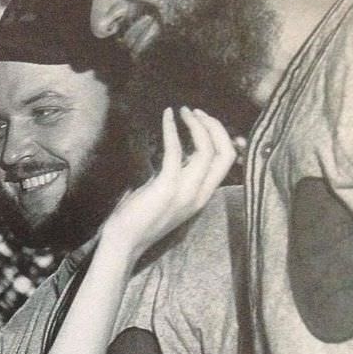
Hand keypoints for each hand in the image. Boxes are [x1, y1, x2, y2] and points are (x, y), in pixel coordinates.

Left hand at [101, 107, 236, 258]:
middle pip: (225, 153)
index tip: (205, 121)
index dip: (222, 136)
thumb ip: (180, 176)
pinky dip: (172, 130)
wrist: (125, 242)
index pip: (228, 161)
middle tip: (196, 112)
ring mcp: (185, 192)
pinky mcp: (166, 187)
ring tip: (183, 111)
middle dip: (215, 127)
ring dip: (196, 125)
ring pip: (207, 150)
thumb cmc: (140, 218)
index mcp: (203, 196)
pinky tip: (167, 117)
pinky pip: (175, 151)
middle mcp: (200, 194)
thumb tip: (182, 152)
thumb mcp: (168, 195)